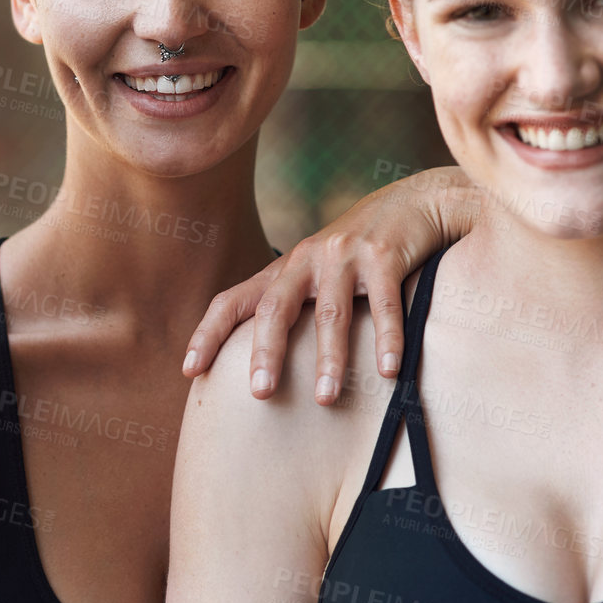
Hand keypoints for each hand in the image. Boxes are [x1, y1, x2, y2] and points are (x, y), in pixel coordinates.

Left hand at [181, 167, 474, 403]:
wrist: (412, 203)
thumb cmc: (357, 252)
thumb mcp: (315, 272)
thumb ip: (292, 306)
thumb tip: (265, 363)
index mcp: (283, 270)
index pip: (232, 301)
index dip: (208, 333)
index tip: (190, 370)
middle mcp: (306, 260)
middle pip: (274, 308)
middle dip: (265, 351)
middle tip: (260, 393)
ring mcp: (344, 257)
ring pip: (330, 313)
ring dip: (329, 358)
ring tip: (325, 399)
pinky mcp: (383, 258)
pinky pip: (384, 305)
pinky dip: (387, 339)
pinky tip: (387, 371)